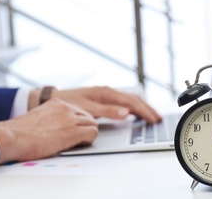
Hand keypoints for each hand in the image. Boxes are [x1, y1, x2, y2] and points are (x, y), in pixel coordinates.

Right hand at [0, 98, 97, 163]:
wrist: (12, 137)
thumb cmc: (19, 132)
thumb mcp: (38, 117)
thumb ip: (51, 118)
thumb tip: (57, 127)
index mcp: (57, 103)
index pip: (78, 110)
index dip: (78, 122)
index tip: (74, 130)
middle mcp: (66, 107)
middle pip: (88, 116)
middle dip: (84, 127)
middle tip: (78, 139)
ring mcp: (70, 118)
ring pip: (93, 124)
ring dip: (87, 134)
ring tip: (77, 143)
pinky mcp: (73, 131)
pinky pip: (93, 133)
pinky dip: (88, 141)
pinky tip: (78, 145)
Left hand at [32, 86, 161, 123]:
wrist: (53, 98)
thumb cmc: (68, 103)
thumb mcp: (87, 109)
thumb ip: (107, 111)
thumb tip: (126, 113)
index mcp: (107, 93)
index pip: (132, 102)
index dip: (144, 111)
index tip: (154, 119)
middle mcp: (108, 92)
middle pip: (134, 100)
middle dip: (147, 109)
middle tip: (158, 119)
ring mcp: (107, 94)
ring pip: (130, 100)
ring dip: (142, 107)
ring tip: (152, 115)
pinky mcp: (104, 98)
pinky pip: (124, 102)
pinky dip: (133, 107)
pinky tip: (136, 112)